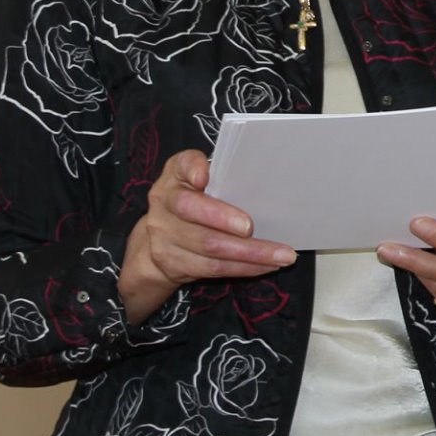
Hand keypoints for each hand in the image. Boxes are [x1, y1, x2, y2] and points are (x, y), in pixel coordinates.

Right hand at [119, 148, 296, 324]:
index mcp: (173, 178)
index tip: (204, 178)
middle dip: (223, 220)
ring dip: (249, 253)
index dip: (192, 170)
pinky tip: (266, 265)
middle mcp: (163, 205)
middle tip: (251, 227)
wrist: (155, 244)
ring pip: (208, 247)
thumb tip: (235, 177)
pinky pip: (213, 268)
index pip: (181, 166)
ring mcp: (165, 237)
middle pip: (191, 211)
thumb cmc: (192, 202)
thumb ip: (213, 170)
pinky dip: (244, 268)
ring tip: (281, 255)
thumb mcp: (196, 179)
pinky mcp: (175, 264)